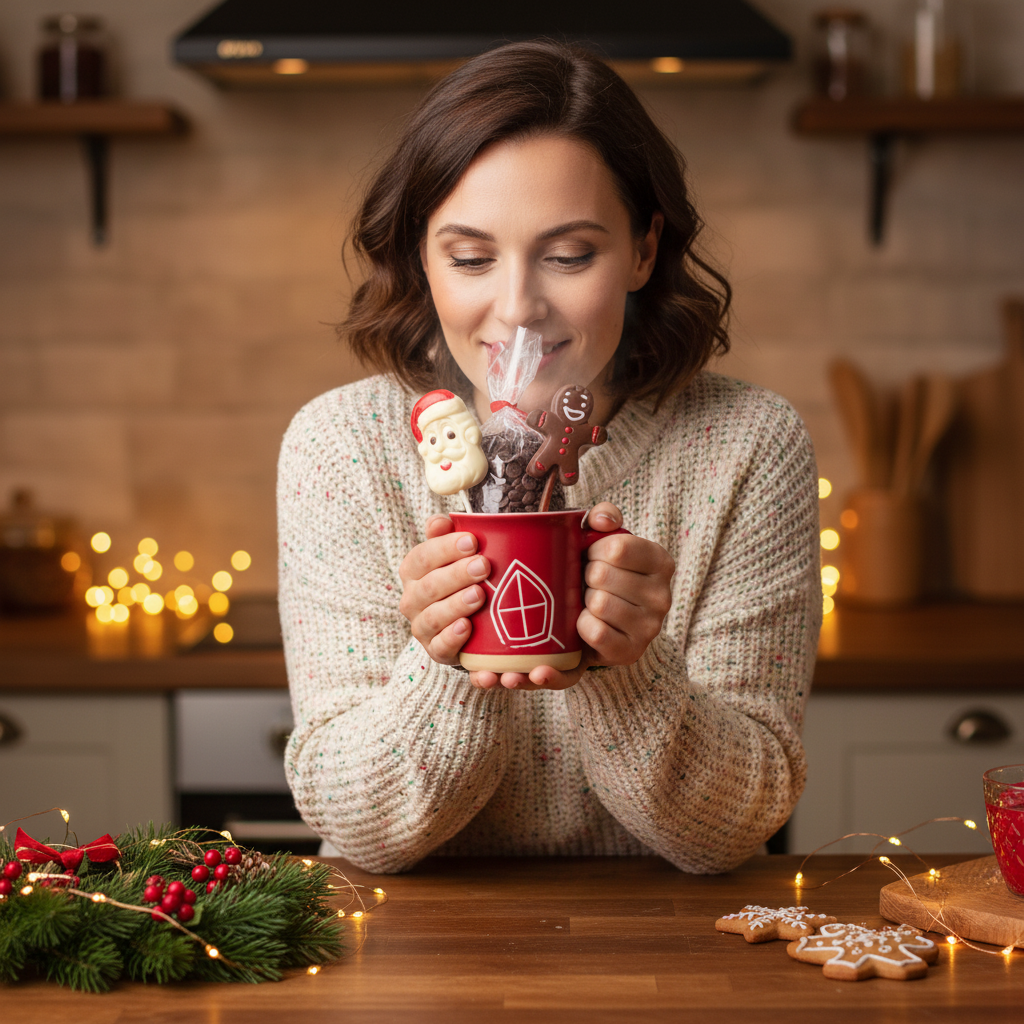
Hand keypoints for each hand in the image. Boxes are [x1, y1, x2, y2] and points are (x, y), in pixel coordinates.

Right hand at [399, 514, 490, 665]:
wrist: (467, 625)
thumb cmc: (460, 580)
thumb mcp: (454, 555)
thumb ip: (446, 536)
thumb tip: (440, 521)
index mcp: (413, 571)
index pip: (422, 557)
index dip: (445, 549)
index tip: (472, 541)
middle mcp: (412, 599)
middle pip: (428, 587)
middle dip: (456, 575)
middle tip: (484, 566)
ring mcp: (422, 627)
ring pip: (432, 617)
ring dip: (456, 605)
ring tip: (480, 594)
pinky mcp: (436, 651)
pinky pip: (440, 646)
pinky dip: (453, 637)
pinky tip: (468, 626)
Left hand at [469, 502, 674, 691]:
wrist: (604, 625)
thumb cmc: (601, 575)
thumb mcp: (604, 541)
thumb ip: (603, 518)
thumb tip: (601, 520)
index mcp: (660, 562)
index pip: (617, 547)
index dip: (593, 551)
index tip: (589, 557)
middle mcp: (663, 596)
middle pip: (602, 576)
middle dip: (583, 577)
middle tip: (583, 583)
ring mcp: (650, 627)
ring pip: (599, 604)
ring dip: (581, 603)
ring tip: (584, 603)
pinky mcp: (630, 653)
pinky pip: (596, 634)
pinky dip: (580, 628)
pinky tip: (577, 626)